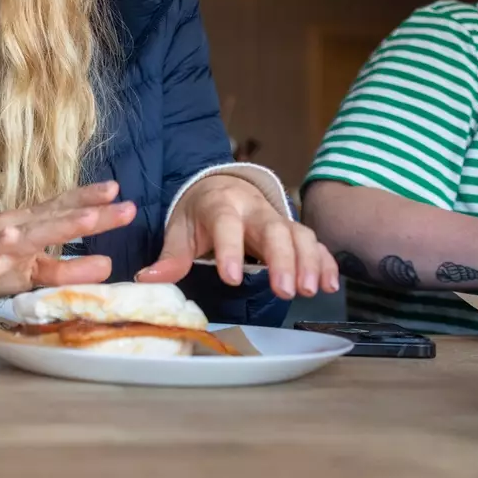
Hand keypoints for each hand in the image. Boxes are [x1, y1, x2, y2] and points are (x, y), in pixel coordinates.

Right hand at [0, 181, 137, 304]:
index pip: (64, 209)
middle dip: (92, 214)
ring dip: (58, 225)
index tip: (119, 192)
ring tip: (86, 219)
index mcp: (33, 226)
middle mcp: (18, 228)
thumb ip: (68, 269)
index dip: (90, 200)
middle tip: (125, 208)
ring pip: (31, 233)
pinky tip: (11, 237)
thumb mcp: (35, 271)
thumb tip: (107, 265)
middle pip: (58, 219)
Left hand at [137, 174, 339, 299]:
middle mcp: (253, 209)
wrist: (220, 187)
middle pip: (273, 229)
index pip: (226, 224)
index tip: (230, 277)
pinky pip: (314, 242)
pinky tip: (330, 285)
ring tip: (309, 291)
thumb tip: (148, 279)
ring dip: (308, 262)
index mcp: (220, 204)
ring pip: (299, 234)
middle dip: (282, 259)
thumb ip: (171, 256)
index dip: (230, 249)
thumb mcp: (180, 230)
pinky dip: (325, 262)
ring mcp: (277, 218)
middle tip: (285, 291)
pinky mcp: (293, 229)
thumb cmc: (198, 214)